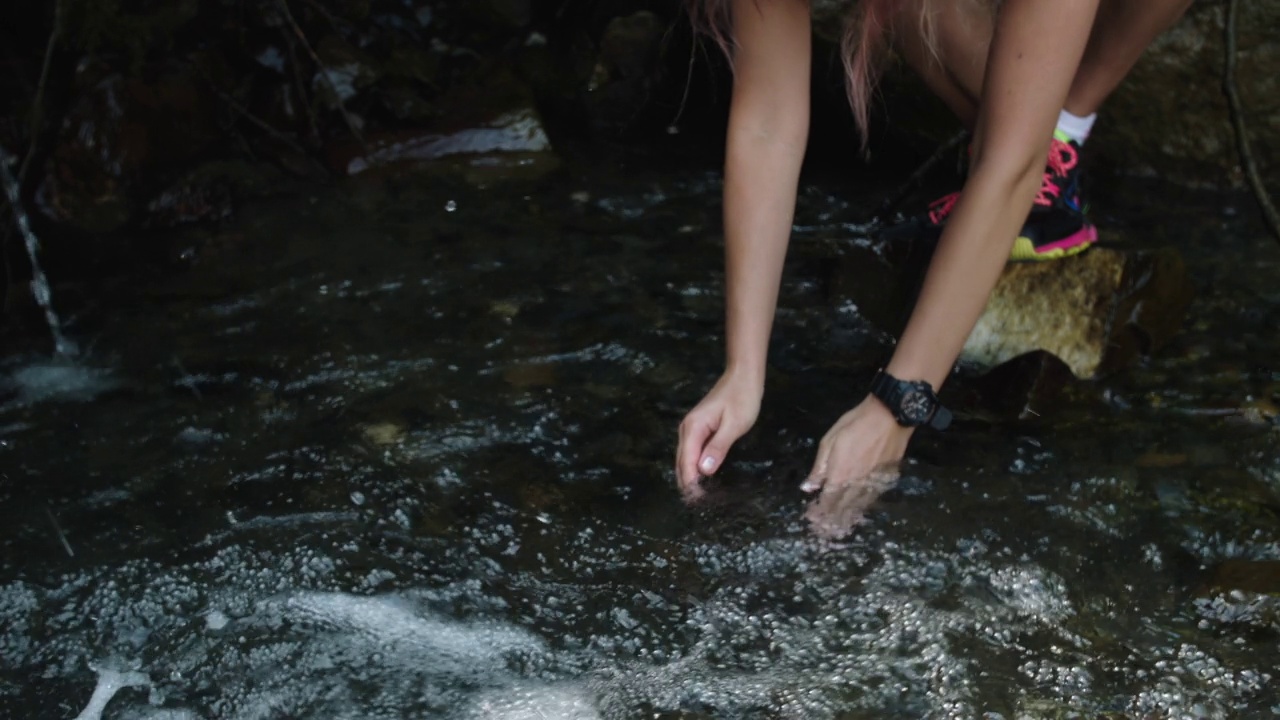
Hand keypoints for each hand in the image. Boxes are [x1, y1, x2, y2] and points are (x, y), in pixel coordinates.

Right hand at [675, 370, 763, 500]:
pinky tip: (701, 477)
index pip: (687, 462)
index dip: (691, 483)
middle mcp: (687, 429)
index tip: (697, 501)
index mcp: (694, 428)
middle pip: (682, 463)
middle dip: (687, 484)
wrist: (743, 376)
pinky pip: (692, 452)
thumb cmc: (742, 399)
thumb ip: (718, 448)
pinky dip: (694, 467)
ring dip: (690, 477)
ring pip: (685, 459)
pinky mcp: (699, 429)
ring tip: (698, 496)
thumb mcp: (734, 425)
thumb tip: (703, 470)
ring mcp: (691, 429)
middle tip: (697, 505)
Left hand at [801, 396, 912, 538]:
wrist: (891, 415)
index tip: (812, 520)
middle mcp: (857, 483)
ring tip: (840, 529)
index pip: (827, 500)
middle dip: (832, 521)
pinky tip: (860, 512)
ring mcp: (874, 482)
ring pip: (859, 506)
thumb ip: (819, 467)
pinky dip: (864, 508)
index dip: (819, 512)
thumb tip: (809, 487)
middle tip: (825, 533)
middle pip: (843, 508)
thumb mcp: (830, 440)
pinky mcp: (887, 478)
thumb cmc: (856, 423)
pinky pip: (873, 498)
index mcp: (840, 474)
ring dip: (848, 518)